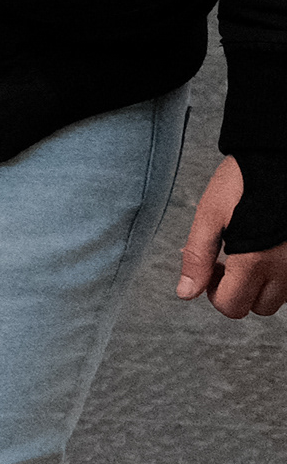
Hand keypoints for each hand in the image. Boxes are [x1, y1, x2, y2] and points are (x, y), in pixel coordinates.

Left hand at [175, 156, 286, 319]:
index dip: (214, 293)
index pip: (232, 307)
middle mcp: (286, 269)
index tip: (213, 268)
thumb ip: (197, 257)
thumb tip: (186, 293)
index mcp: (255, 261)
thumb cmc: (245, 181)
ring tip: (253, 253)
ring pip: (282, 297)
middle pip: (259, 307)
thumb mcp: (210, 215)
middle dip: (241, 291)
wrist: (281, 156)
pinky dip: (283, 273)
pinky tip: (272, 248)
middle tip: (231, 261)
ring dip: (265, 284)